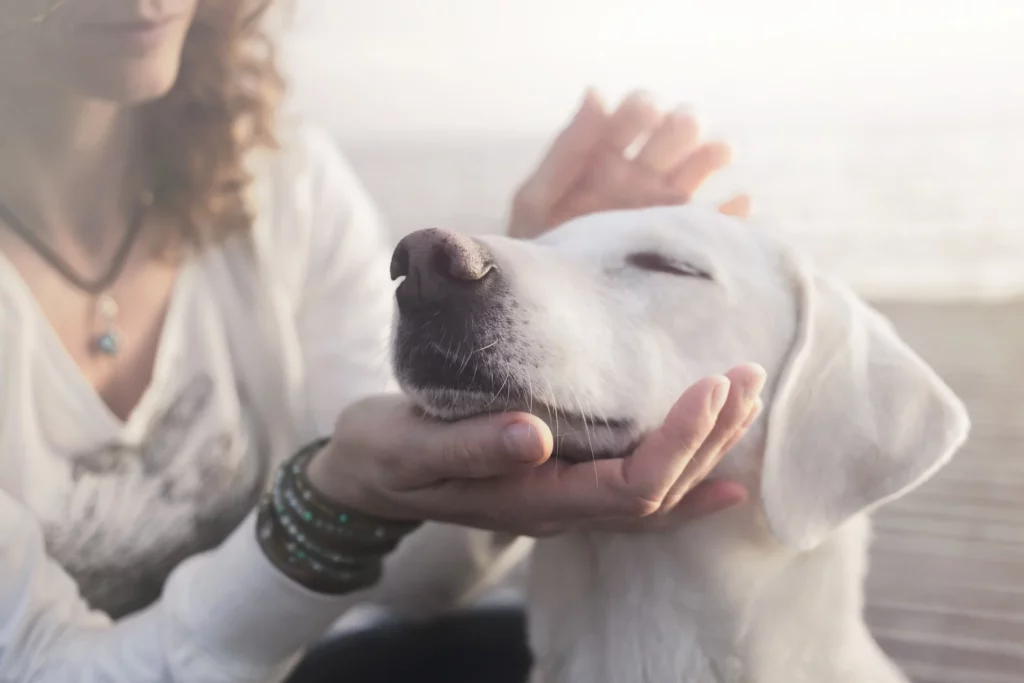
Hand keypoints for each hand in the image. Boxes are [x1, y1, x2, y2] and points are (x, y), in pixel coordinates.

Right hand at [306, 364, 764, 536]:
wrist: (366, 474)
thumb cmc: (384, 455)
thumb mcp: (410, 447)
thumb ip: (469, 447)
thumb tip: (533, 435)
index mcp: (532, 500)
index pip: (631, 486)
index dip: (679, 442)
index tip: (710, 386)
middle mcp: (559, 508)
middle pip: (660, 491)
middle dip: (710, 437)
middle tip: (745, 376)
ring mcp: (564, 500)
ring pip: (656, 493)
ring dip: (707, 449)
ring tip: (746, 400)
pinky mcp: (561, 481)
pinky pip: (638, 493)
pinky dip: (686, 478)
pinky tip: (722, 470)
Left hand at [509, 89, 751, 239]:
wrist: (551, 303)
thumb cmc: (538, 247)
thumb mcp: (539, 198)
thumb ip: (568, 148)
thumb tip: (597, 92)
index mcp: (605, 156)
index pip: (634, 115)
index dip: (643, 108)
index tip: (646, 112)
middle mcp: (639, 175)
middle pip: (673, 134)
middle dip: (680, 125)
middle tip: (680, 129)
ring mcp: (663, 207)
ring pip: (699, 169)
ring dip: (710, 156)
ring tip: (717, 153)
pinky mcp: (681, 241)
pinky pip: (716, 224)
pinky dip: (732, 214)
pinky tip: (739, 203)